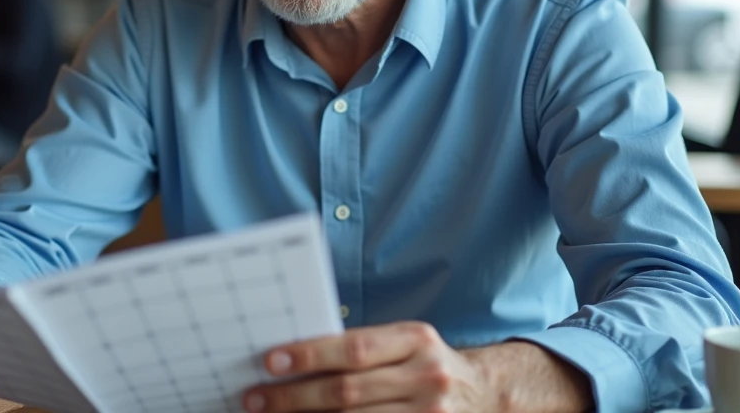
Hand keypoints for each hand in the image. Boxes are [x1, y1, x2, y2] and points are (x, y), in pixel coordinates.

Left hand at [243, 321, 499, 412]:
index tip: (271, 361)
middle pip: (348, 391)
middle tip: (256, 399)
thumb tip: (295, 358)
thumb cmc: (426, 363)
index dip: (310, 355)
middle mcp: (425, 377)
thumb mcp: (405, 343)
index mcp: (416, 340)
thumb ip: (362, 349)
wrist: (484, 395)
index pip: (354, 348)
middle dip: (295, 397)